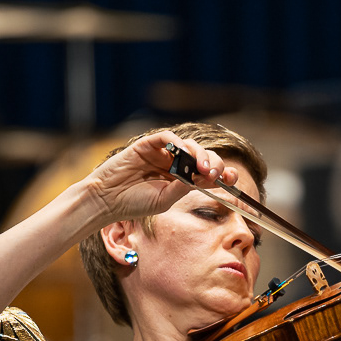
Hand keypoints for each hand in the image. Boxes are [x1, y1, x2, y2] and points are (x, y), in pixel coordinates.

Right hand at [80, 129, 237, 225]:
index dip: (222, 172)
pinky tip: (181, 152)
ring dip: (198, 154)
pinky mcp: (147, 145)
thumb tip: (207, 177)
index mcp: (180, 179)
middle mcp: (174, 164)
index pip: (206, 172)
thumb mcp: (165, 200)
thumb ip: (184, 187)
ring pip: (188, 145)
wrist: (107, 200)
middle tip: (215, 173)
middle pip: (201, 156)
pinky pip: (166, 137)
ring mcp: (161, 154)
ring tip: (201, 168)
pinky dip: (176, 141)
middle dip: (213, 162)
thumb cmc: (134, 204)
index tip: (232, 178)